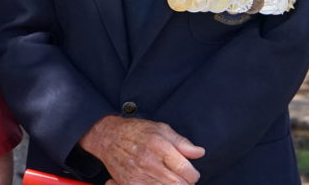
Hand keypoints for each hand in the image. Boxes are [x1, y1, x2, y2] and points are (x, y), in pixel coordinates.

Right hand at [80, 115, 204, 183]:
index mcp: (159, 145)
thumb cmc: (137, 131)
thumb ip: (182, 142)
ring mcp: (138, 174)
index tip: (191, 173)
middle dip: (185, 184)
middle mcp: (149, 161)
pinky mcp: (130, 184)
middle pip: (178, 184)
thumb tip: (199, 152)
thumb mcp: (161, 129)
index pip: (185, 170)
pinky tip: (159, 182)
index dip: (193, 175)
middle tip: (183, 179)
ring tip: (171, 180)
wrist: (108, 137)